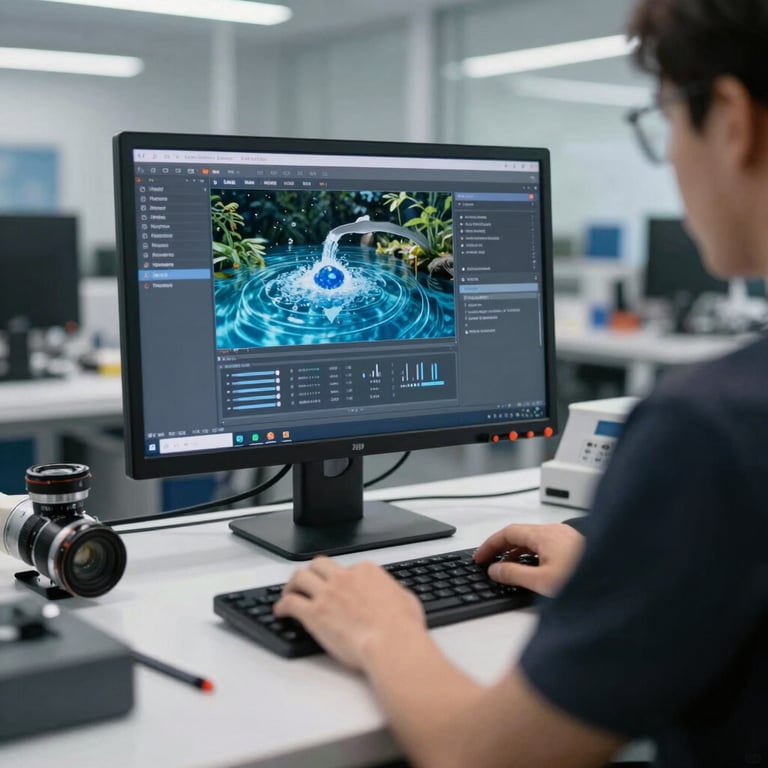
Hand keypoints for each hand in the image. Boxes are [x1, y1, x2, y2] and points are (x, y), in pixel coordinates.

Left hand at [273, 557, 426, 670]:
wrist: (392, 644)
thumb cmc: (402, 627)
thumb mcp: (405, 599)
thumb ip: (394, 592)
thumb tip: (394, 595)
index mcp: (365, 571)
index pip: (346, 568)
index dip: (340, 579)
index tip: (337, 588)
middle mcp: (344, 577)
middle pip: (318, 565)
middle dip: (312, 572)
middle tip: (307, 582)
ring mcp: (327, 594)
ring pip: (300, 577)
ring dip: (292, 584)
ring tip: (288, 593)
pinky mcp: (314, 613)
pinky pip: (290, 602)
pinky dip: (282, 606)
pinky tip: (280, 612)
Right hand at [473, 523, 584, 596]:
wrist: (619, 585)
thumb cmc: (585, 582)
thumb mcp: (541, 582)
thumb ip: (513, 574)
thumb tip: (495, 569)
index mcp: (545, 534)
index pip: (508, 532)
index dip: (490, 544)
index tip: (479, 557)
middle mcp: (556, 531)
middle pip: (520, 534)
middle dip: (501, 548)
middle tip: (488, 563)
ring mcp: (567, 538)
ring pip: (534, 540)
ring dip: (517, 552)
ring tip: (506, 569)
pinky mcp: (575, 548)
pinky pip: (545, 546)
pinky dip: (532, 555)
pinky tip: (532, 570)